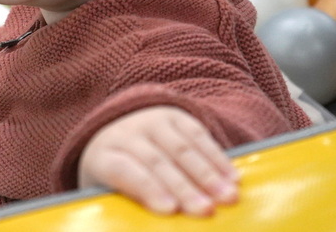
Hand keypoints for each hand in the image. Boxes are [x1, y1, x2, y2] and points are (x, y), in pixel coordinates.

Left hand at [78, 106, 238, 216]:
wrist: (118, 131)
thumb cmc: (116, 177)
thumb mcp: (109, 191)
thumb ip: (130, 204)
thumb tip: (150, 224)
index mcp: (103, 156)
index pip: (123, 170)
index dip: (147, 188)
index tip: (169, 210)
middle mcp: (125, 133)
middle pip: (156, 160)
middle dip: (184, 187)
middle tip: (205, 210)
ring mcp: (150, 120)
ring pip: (181, 147)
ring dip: (208, 174)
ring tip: (228, 197)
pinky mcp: (173, 115)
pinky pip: (197, 134)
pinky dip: (217, 157)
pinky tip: (231, 177)